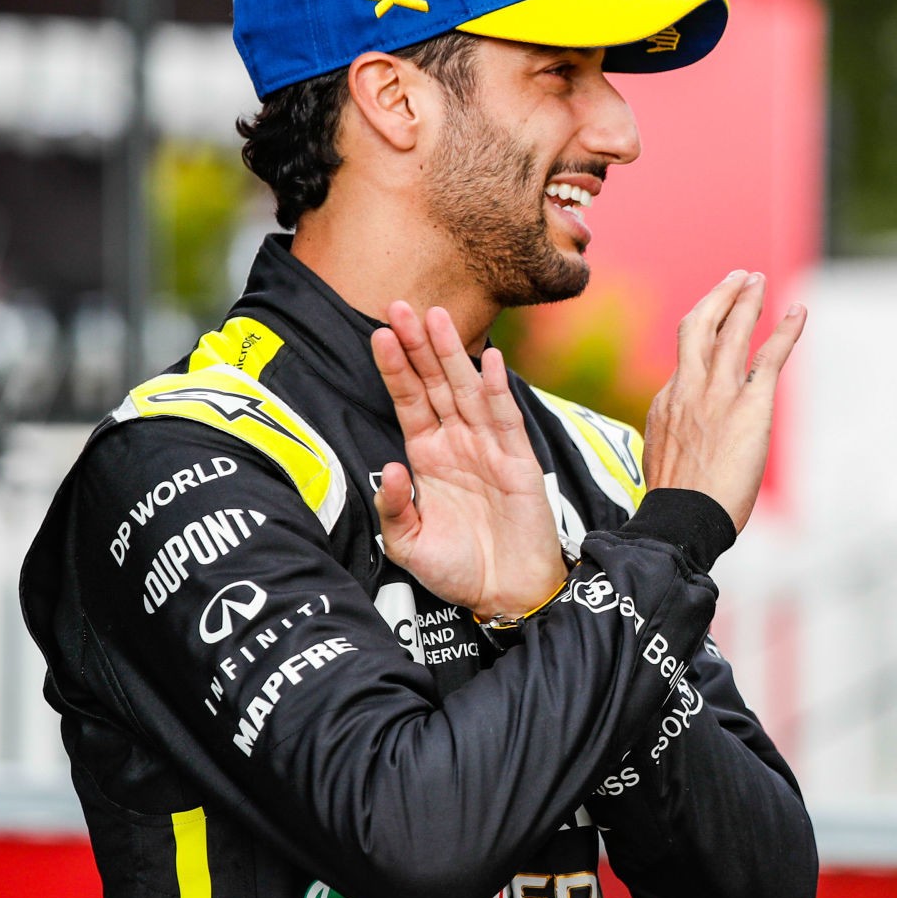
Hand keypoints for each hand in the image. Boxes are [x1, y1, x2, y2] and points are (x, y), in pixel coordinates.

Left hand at [369, 303, 566, 620]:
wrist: (504, 591)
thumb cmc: (457, 567)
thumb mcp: (408, 544)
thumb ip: (394, 508)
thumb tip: (390, 468)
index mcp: (428, 455)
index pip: (409, 400)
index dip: (395, 368)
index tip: (379, 333)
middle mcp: (457, 443)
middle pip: (436, 383)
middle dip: (419, 345)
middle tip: (401, 306)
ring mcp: (489, 448)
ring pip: (467, 391)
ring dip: (453, 354)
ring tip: (437, 317)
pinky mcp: (517, 461)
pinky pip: (505, 419)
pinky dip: (497, 390)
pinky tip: (489, 360)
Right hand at [641, 270, 806, 531]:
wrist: (684, 519)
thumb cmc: (678, 505)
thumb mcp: (662, 461)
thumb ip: (673, 437)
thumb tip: (681, 439)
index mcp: (667, 403)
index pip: (685, 360)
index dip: (702, 340)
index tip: (715, 328)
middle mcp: (688, 387)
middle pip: (698, 325)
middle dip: (718, 297)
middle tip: (736, 279)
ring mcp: (718, 392)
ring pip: (732, 329)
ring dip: (747, 299)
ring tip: (758, 279)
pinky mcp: (750, 403)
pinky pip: (770, 355)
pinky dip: (786, 330)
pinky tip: (798, 311)